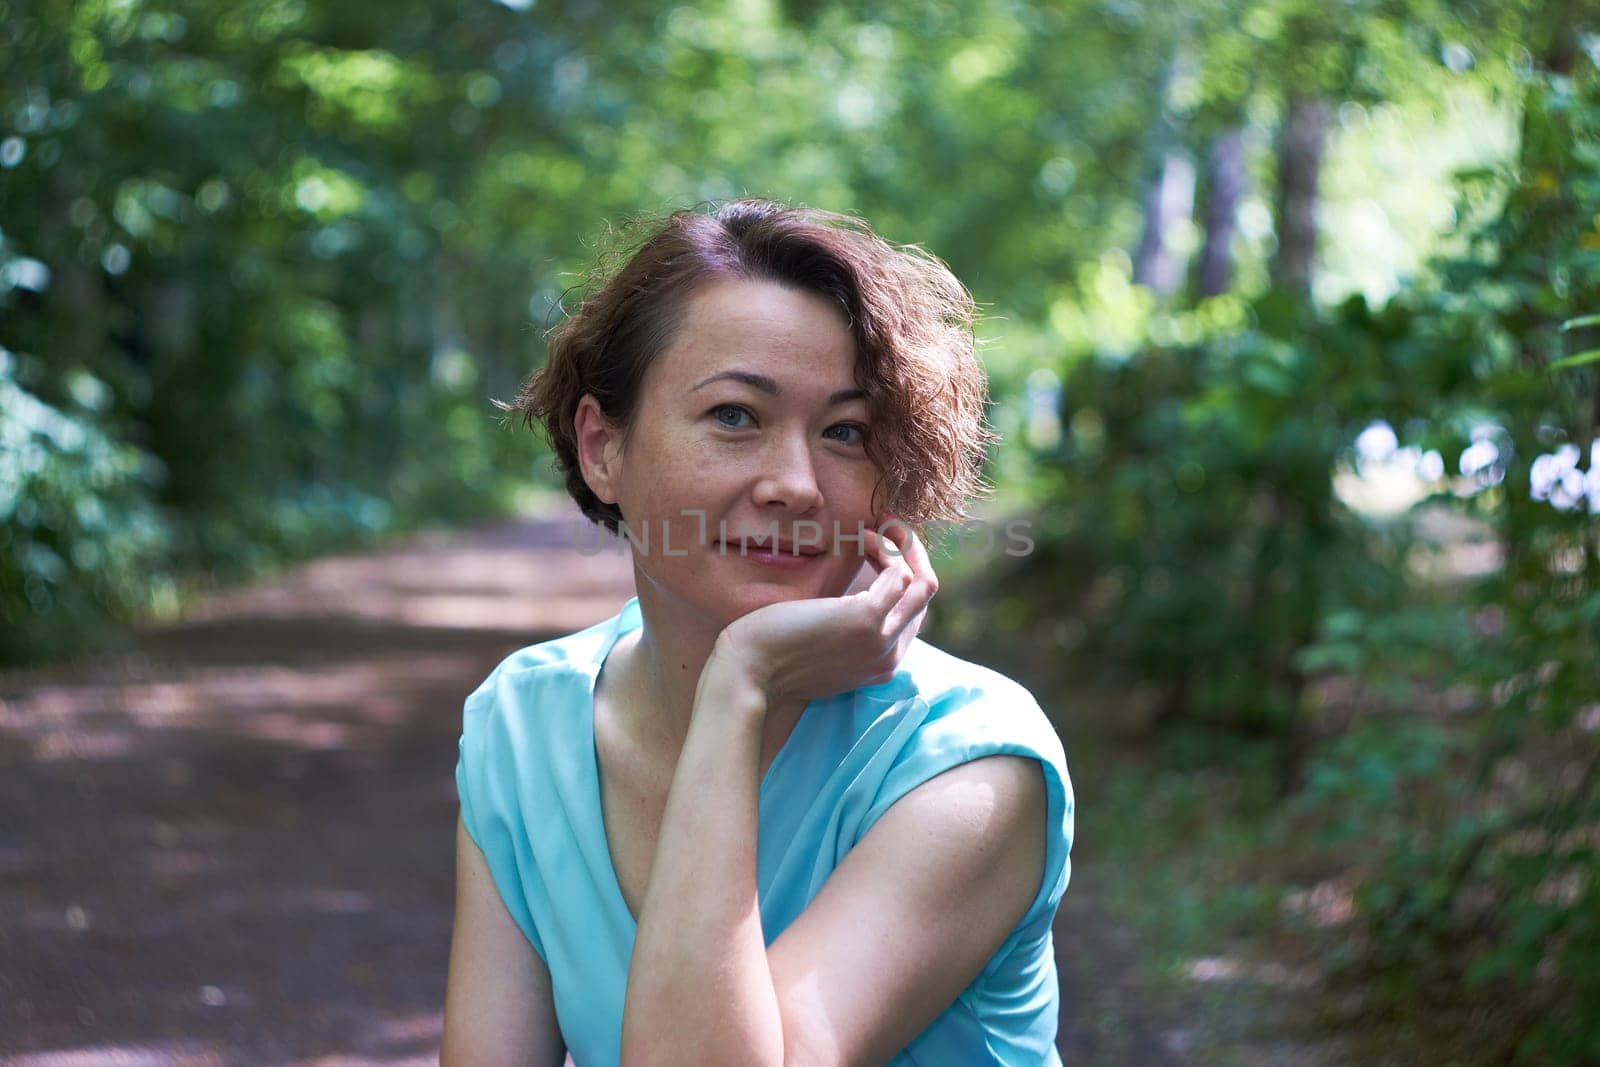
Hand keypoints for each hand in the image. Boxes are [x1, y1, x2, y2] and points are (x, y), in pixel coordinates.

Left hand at [709, 519, 938, 706]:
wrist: (748, 673)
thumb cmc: (770, 653)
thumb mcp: (815, 643)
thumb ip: (838, 629)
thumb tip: (840, 601)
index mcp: (878, 664)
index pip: (911, 614)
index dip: (900, 575)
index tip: (879, 549)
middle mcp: (889, 657)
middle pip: (924, 598)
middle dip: (911, 556)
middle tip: (889, 527)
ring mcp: (882, 640)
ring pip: (923, 584)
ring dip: (902, 547)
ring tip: (874, 528)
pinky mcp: (868, 620)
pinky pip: (900, 574)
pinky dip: (886, 548)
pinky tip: (861, 536)